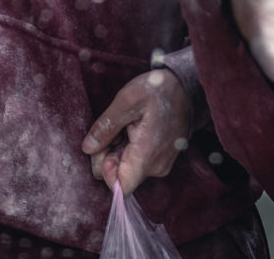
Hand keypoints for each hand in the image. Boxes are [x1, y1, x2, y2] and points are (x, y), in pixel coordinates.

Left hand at [81, 69, 190, 193]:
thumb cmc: (157, 89)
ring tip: (128, 125)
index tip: (106, 146)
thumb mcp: (127, 100)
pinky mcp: (162, 160)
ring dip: (119, 150)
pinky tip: (135, 128)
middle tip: (116, 128)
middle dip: (109, 155)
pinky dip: (130, 148)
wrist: (186, 86)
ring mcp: (161, 164)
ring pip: (127, 169)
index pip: (121, 188)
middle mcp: (156, 167)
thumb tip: (88, 148)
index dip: (106, 171)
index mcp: (147, 155)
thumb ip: (106, 126)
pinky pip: (137, 163)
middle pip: (120, 177)